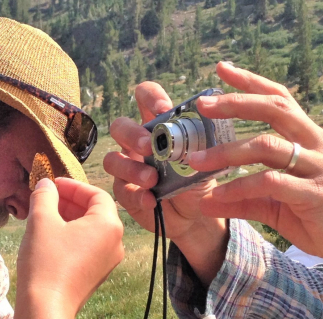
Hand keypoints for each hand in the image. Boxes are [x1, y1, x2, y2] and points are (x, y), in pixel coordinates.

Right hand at [13, 178, 123, 318]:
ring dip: (70, 217)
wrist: (46, 307)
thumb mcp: (42, 220)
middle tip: (48, 197)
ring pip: (91, 229)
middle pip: (96, 211)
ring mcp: (108, 260)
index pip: (96, 194)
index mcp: (108, 225)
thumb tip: (46, 184)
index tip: (53, 184)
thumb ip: (45, 196)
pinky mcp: (97, 273)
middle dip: (71, 201)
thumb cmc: (46, 261)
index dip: (73, 185)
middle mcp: (115, 242)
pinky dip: (73, 235)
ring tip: (46, 215)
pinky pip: (89, 245)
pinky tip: (51, 235)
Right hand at [103, 82, 227, 284]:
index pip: (145, 97)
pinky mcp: (126, 193)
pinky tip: (151, 200)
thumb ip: (204, 145)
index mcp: (157, 125)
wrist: (196, 216)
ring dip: (131, 168)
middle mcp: (137, 143)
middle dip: (132, 133)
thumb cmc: (200, 180)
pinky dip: (137, 195)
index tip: (164, 109)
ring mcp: (128, 167)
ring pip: (112, 159)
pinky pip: (122, 190)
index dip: (150, 97)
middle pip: (119, 126)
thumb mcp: (207, 160)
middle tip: (149, 146)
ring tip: (152, 179)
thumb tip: (209, 130)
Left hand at [188, 62, 322, 284]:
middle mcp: (319, 146)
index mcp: (312, 139)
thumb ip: (246, 197)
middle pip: (276, 108)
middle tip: (203, 103)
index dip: (251, 82)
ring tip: (196, 162)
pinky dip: (240, 188)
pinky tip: (217, 197)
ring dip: (227, 152)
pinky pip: (272, 183)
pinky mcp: (319, 195)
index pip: (281, 99)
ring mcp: (321, 168)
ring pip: (268, 146)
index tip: (222, 68)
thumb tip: (204, 200)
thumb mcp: (279, 205)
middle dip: (237, 102)